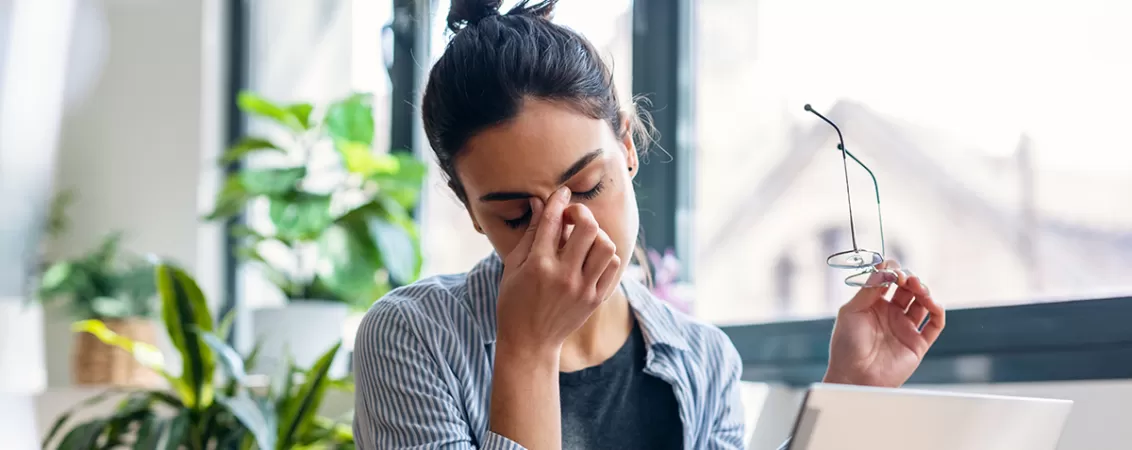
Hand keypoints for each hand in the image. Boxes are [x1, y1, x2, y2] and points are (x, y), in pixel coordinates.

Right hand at [495, 187, 621, 357]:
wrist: (530, 342)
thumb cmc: (514, 302)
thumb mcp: (513, 266)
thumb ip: (529, 233)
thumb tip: (539, 202)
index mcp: (538, 265)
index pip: (553, 220)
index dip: (558, 200)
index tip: (562, 192)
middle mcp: (563, 275)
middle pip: (587, 227)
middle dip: (581, 213)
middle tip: (572, 217)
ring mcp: (583, 288)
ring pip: (606, 245)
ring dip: (596, 235)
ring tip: (584, 239)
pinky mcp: (596, 299)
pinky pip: (613, 266)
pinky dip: (605, 255)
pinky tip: (591, 256)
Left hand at [824, 260, 944, 387]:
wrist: (853, 376)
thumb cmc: (846, 345)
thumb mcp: (852, 311)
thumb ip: (869, 289)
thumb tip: (883, 267)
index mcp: (874, 304)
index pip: (889, 280)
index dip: (893, 271)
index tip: (892, 269)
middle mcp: (891, 314)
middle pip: (908, 289)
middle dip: (910, 279)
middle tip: (906, 278)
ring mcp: (905, 328)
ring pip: (923, 303)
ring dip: (924, 291)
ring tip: (918, 288)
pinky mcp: (917, 343)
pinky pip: (934, 324)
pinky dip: (938, 311)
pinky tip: (932, 303)